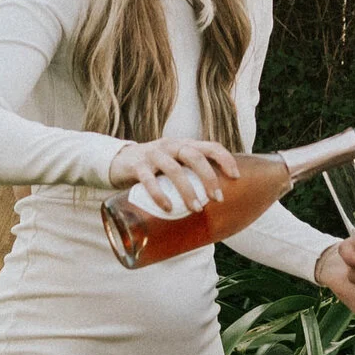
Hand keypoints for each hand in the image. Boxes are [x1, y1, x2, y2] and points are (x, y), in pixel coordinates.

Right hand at [107, 135, 239, 220]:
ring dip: (187, 191)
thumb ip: (191, 172)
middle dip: (209, 178)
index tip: (236, 177)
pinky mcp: (137, 166)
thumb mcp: (175, 162)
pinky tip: (167, 208)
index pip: (210, 146)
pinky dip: (159, 194)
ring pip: (174, 169)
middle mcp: (170, 146)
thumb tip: (217, 199)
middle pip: (194, 157)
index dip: (225, 159)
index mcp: (184, 144)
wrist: (119, 160)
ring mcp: (153, 154)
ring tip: (196, 209)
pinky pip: (149, 180)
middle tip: (217, 199)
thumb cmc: (155, 166)